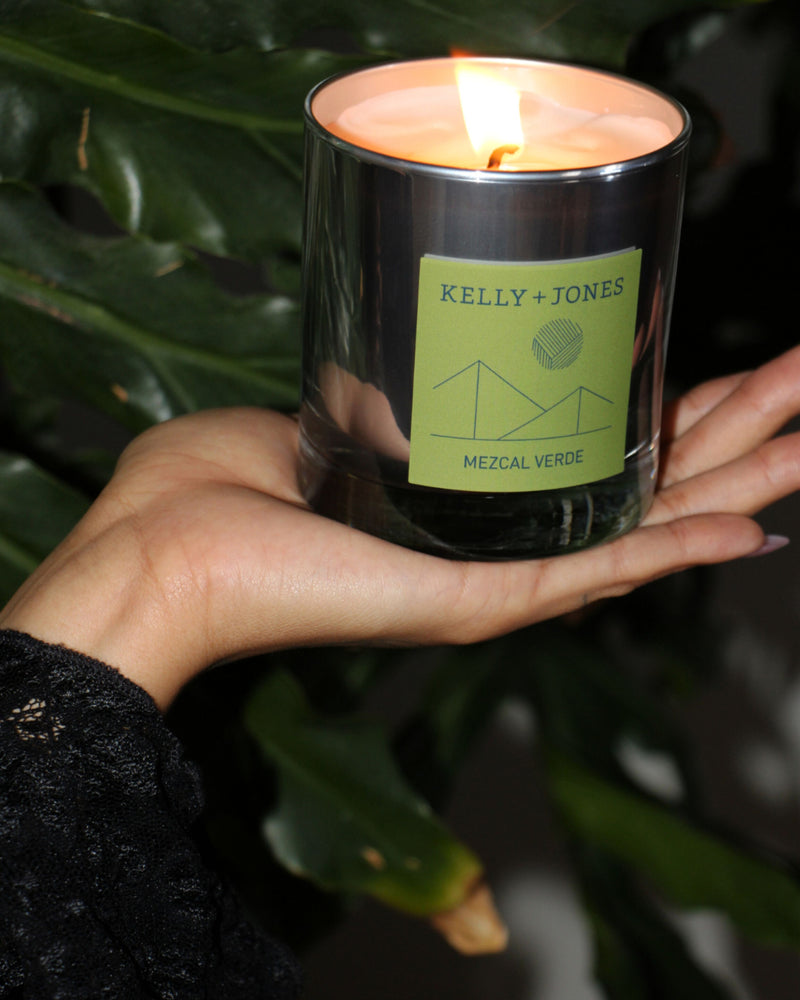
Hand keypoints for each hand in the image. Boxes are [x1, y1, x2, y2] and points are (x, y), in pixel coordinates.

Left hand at [2, 347, 798, 708]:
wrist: (159, 558)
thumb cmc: (215, 490)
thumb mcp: (322, 419)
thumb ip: (385, 399)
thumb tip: (420, 364)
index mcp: (465, 504)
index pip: (591, 454)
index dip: (662, 411)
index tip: (716, 366)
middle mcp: (497, 547)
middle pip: (642, 485)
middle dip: (733, 429)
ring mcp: (493, 578)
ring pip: (643, 528)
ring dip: (735, 478)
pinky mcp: (472, 597)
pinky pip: (595, 574)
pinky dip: (673, 552)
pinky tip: (744, 527)